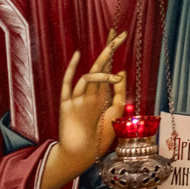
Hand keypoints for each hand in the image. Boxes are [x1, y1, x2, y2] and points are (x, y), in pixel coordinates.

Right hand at [40, 31, 127, 188]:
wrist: (83, 155)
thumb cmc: (100, 138)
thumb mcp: (116, 114)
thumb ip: (119, 93)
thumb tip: (122, 71)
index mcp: (101, 95)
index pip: (109, 68)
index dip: (114, 53)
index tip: (122, 36)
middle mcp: (90, 93)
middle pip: (100, 65)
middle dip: (110, 49)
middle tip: (120, 33)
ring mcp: (78, 98)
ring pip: (89, 76)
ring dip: (102, 71)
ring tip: (114, 71)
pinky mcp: (67, 105)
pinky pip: (69, 85)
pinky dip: (73, 70)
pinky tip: (78, 57)